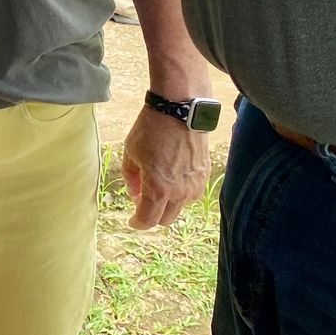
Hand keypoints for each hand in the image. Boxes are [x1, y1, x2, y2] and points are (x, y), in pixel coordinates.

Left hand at [120, 104, 210, 230]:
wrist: (180, 111)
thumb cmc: (151, 130)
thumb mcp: (130, 152)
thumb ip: (131, 177)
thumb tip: (134, 193)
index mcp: (158, 189)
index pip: (148, 219)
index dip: (138, 223)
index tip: (132, 221)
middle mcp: (179, 193)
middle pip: (165, 219)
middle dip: (152, 215)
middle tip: (141, 201)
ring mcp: (194, 186)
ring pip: (179, 207)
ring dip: (166, 204)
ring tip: (156, 185)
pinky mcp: (204, 176)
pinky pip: (190, 194)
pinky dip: (179, 192)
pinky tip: (171, 177)